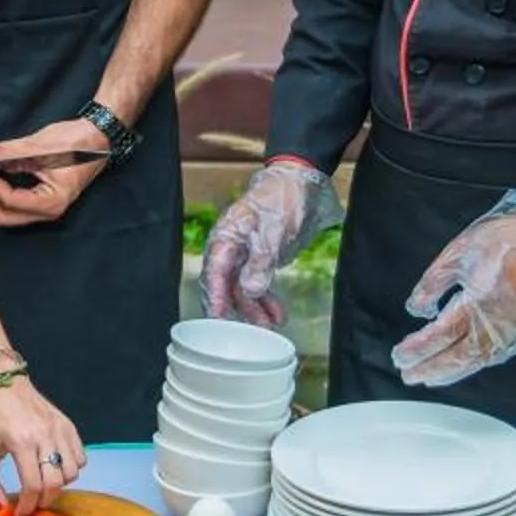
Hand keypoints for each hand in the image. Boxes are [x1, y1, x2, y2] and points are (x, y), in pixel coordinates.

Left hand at [0, 116, 107, 227]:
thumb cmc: (76, 141)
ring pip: (9, 212)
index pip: (11, 200)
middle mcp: (49, 211)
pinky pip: (15, 203)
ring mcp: (45, 208)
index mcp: (52, 202)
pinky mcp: (41, 200)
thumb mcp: (38, 145)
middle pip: (6, 215)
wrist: (97, 136)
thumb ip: (5, 151)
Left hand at [0, 372, 83, 515]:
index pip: (33, 485)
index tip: (21, 512)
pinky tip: (55, 467)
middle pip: (56, 482)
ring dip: (60, 484)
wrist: (3, 383)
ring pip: (72, 472)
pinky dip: (72, 468)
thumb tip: (2, 504)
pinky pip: (81, 457)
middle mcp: (45, 435)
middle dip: (44, 500)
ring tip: (44, 483)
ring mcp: (60, 430)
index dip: (27, 505)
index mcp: (21, 441)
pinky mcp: (68, 425)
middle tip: (33, 503)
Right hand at [201, 159, 337, 328]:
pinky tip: (277, 313)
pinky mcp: (260, 259)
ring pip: (243, 289)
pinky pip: (258, 284)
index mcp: (226, 238)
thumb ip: (259, 264)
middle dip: (237, 309)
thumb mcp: (272, 234)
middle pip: (226, 285)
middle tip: (249, 331)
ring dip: (255, 308)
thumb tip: (249, 290)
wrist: (301, 185)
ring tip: (270, 326)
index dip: (215, 297)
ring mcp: (245, 255)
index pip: (214, 273)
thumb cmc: (281, 201)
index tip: (218, 319)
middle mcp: (231, 249)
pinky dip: (266, 300)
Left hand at [390, 194, 515, 389]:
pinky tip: (461, 366)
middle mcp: (498, 324)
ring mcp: (514, 331)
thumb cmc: (510, 240)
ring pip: (477, 362)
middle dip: (430, 368)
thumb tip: (416, 307)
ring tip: (428, 377)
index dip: (418, 348)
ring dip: (450, 372)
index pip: (441, 335)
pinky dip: (473, 365)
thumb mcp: (460, 250)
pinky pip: (493, 357)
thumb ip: (434, 281)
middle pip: (458, 357)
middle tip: (407, 374)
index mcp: (480, 301)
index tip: (400, 355)